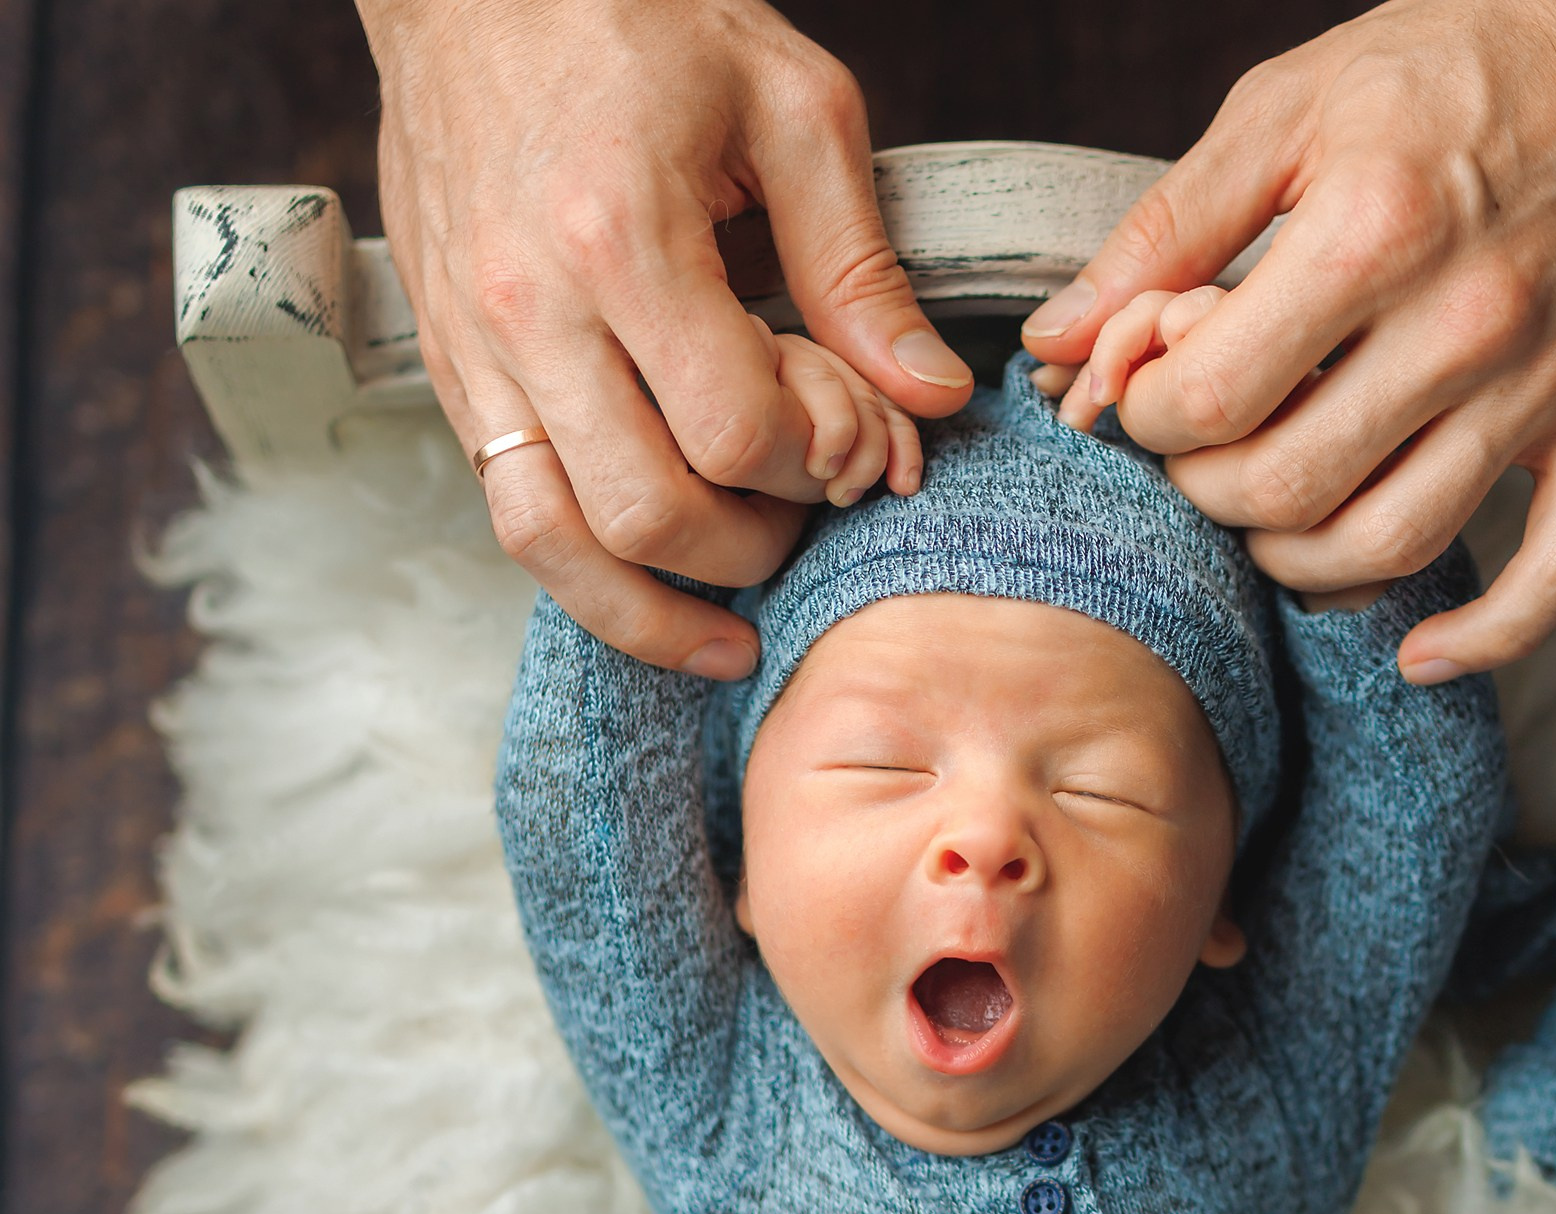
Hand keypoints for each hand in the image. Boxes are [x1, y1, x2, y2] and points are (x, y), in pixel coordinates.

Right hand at [356, 0, 972, 678]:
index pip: (733, 433)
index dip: (813, 466)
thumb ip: (860, 267)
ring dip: (652, 608)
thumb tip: (930, 395)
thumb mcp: (790, 109)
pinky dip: (582, 568)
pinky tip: (650, 582)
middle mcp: (529, 310)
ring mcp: (472, 346)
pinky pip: (508, 507)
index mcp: (622, 239)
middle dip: (751, 549)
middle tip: (805, 518)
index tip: (853, 442)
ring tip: (729, 632)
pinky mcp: (447, 364)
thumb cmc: (636, 15)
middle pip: (646, 515)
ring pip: (552, 543)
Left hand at [1021, 0, 1555, 681]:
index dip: (1149, 417)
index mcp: (1376, 231)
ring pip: (1387, 547)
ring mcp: (1549, 384)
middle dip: (1203, 488)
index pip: (1211, 401)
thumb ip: (1166, 227)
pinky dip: (1482, 636)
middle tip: (1197, 447)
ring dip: (1294, 556)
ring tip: (1266, 508)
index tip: (1148, 393)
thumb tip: (1056, 336)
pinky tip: (1415, 651)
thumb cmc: (1467, 55)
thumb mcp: (1293, 104)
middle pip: (1284, 491)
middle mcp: (1468, 322)